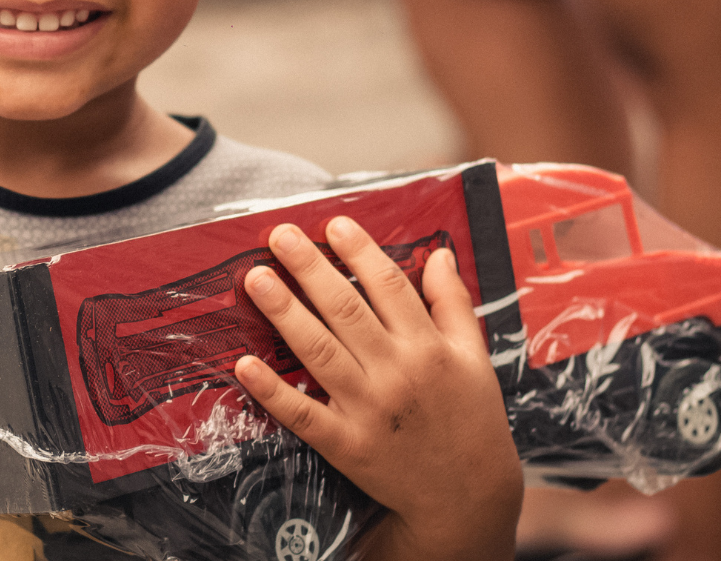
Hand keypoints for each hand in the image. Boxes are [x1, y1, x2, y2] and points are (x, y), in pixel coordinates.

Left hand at [235, 218, 520, 560]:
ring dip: (284, 313)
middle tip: (280, 236)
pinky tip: (245, 364)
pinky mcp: (346, 445)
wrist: (468, 494)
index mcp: (429, 348)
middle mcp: (397, 373)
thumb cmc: (471, 418)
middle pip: (346, 310)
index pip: (389, 286)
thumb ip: (453, 303)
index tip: (333, 225)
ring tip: (256, 280)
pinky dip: (272, 390)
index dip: (359, 252)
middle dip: (309, 269)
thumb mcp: (475, 357)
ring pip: (320, 352)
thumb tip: (440, 254)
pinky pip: (302, 414)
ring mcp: (368, 410)